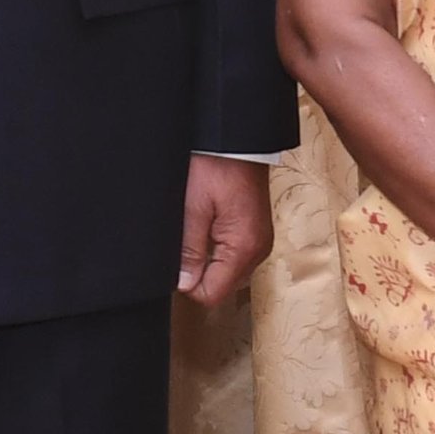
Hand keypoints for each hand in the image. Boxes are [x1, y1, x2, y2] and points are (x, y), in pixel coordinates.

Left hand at [178, 157, 274, 307]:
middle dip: (197, 272)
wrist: (237, 139)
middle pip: (220, 285)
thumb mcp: (193, 208)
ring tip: (196, 230)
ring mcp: (259, 241)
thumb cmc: (216, 165)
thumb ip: (189, 251)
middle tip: (184, 241)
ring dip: (206, 260)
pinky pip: (233, 255)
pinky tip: (206, 227)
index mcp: (243, 248)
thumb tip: (184, 284)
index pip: (211, 294)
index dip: (186, 283)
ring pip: (225, 272)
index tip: (175, 260)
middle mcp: (257, 250)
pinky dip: (216, 249)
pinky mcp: (255, 232)